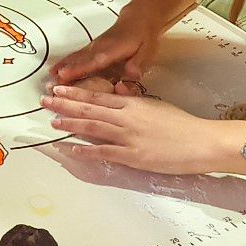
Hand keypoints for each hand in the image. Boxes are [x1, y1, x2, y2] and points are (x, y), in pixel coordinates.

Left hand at [42, 87, 237, 175]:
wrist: (201, 141)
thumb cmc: (181, 123)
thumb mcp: (155, 105)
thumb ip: (134, 101)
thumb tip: (117, 92)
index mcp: (132, 103)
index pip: (97, 96)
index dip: (75, 93)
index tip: (58, 89)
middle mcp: (126, 117)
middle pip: (89, 110)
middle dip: (65, 105)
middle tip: (44, 101)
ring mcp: (129, 137)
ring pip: (93, 128)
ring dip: (71, 124)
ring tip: (53, 121)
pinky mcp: (133, 156)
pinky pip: (105, 153)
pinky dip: (87, 151)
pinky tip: (72, 149)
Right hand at [51, 6, 165, 84]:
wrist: (139, 17)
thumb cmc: (143, 36)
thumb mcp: (147, 50)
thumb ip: (138, 63)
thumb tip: (132, 74)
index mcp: (113, 50)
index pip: (94, 62)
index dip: (79, 69)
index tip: (64, 75)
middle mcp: (99, 48)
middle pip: (80, 61)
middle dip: (65, 72)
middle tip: (51, 83)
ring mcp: (94, 46)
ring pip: (76, 57)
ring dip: (62, 67)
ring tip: (49, 77)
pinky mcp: (92, 47)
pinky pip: (77, 55)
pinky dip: (65, 61)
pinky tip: (56, 68)